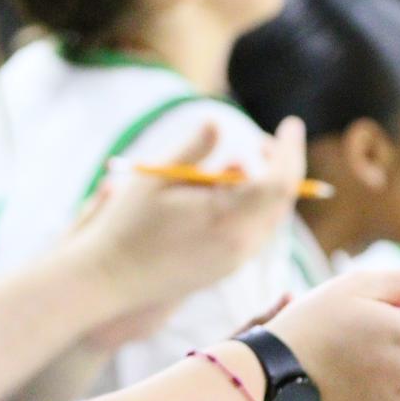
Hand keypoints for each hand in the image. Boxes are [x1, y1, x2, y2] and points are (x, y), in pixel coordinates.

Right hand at [75, 118, 304, 337]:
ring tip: (233, 167)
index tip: (290, 124)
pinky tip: (223, 196)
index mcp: (227, 218)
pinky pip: (254, 234)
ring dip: (265, 188)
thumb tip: (218, 123)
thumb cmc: (126, 224)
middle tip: (261, 142)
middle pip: (282, 199)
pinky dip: (252, 209)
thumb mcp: (157, 176)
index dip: (290, 150)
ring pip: (270, 218)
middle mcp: (240, 244)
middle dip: (280, 166)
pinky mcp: (226, 271)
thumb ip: (193, 149)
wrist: (109, 278)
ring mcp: (235, 261)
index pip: (280, 181)